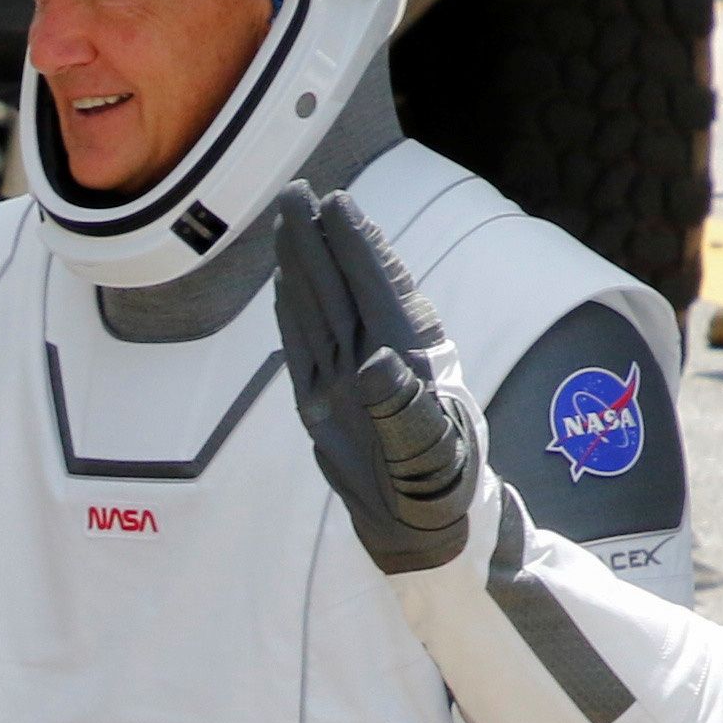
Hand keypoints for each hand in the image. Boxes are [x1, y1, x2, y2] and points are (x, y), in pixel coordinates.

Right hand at [274, 184, 488, 574]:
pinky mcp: (328, 402)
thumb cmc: (438, 491)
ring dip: (305, 266)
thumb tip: (379, 363)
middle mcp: (377, 361)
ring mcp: (350, 379)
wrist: (423, 530)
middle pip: (341, 288)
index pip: (377, 290)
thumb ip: (404, 410)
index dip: (358, 246)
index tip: (338, 203)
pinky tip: (285, 285)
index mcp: (407, 362)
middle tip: (295, 192)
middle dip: (320, 240)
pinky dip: (293, 312)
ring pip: (322, 309)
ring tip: (289, 226)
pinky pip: (305, 345)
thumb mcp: (429, 456)